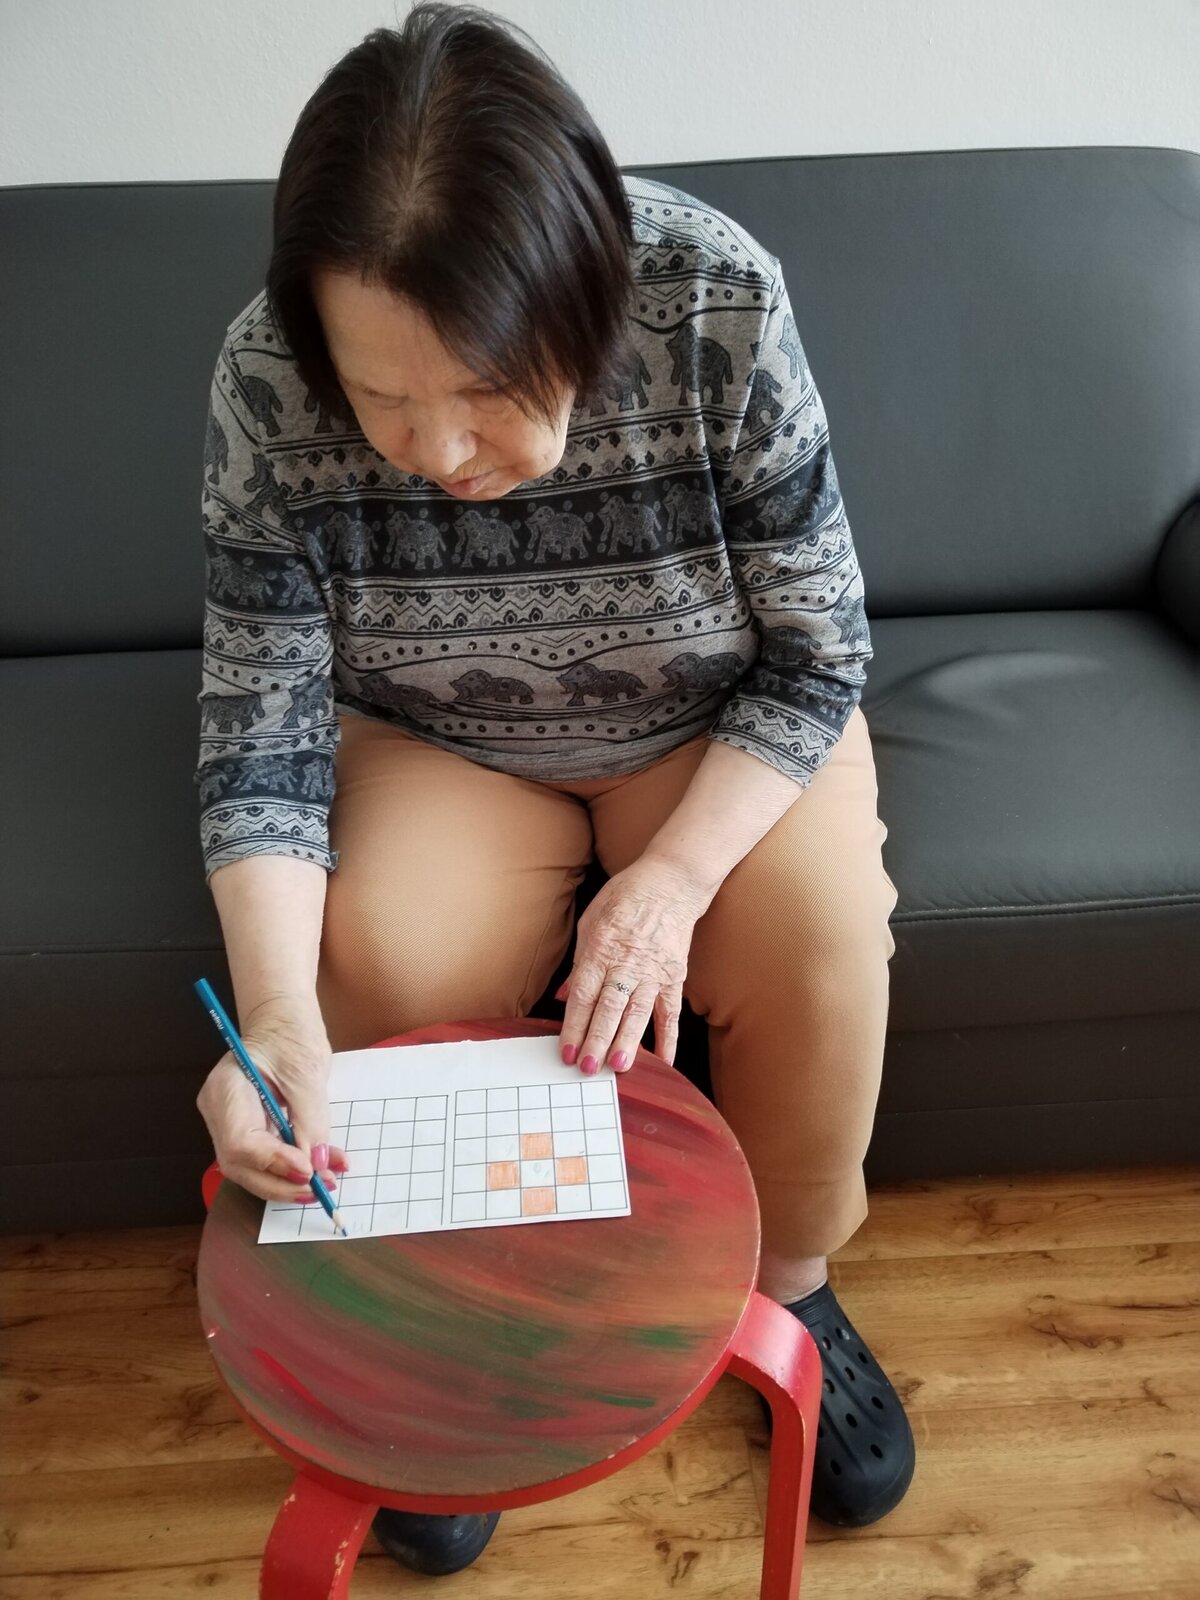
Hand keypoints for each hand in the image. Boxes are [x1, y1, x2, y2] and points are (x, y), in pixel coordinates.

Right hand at [196, 1003, 346, 1203]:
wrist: (282, 1018)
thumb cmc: (291, 1032)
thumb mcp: (307, 1072)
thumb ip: (311, 1120)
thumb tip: (316, 1165)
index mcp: (225, 1088)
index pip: (240, 1142)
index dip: (273, 1163)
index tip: (309, 1170)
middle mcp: (220, 1112)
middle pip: (241, 1165)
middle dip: (282, 1183)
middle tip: (321, 1188)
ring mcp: (231, 1123)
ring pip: (253, 1169)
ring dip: (291, 1182)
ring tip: (328, 1181)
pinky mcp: (249, 1130)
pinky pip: (267, 1159)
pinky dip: (294, 1168)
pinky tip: (324, 1168)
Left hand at [557, 858, 708, 1072]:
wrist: (670, 883)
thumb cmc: (624, 899)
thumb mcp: (590, 922)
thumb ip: (578, 964)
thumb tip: (563, 997)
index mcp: (601, 949)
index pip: (584, 995)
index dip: (573, 1026)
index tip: (565, 1051)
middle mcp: (627, 963)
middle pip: (609, 1008)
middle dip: (597, 1040)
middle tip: (587, 1068)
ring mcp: (653, 971)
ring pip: (638, 1013)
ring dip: (628, 1042)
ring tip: (618, 1067)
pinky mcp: (675, 976)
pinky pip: (671, 1012)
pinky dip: (669, 1037)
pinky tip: (664, 1061)